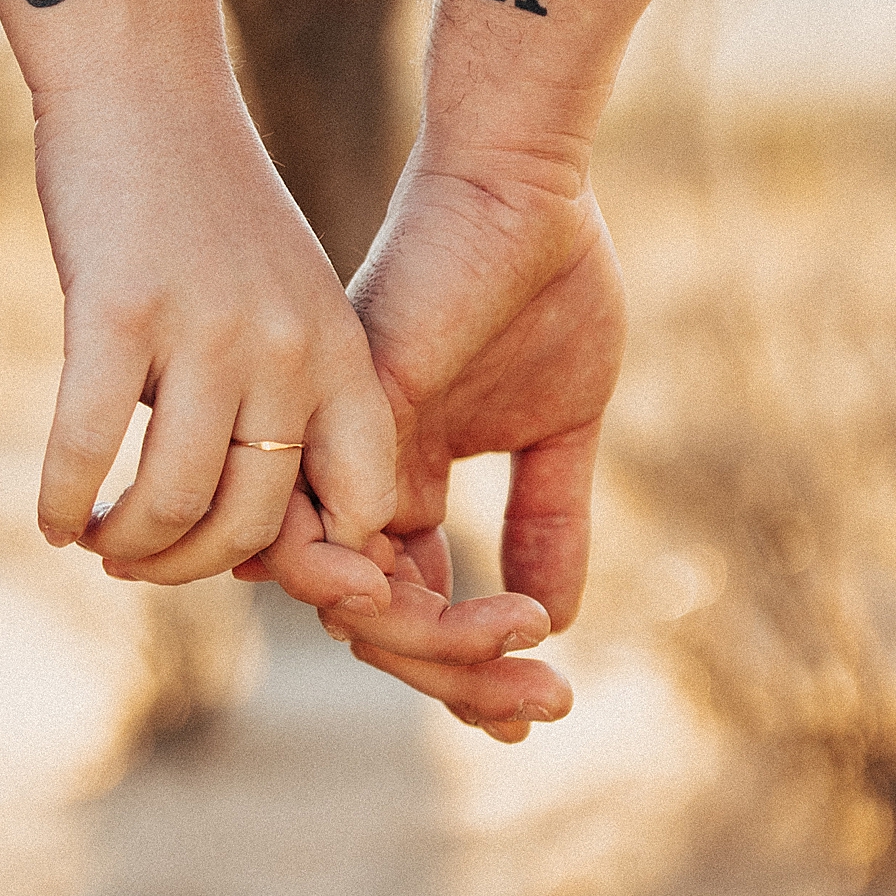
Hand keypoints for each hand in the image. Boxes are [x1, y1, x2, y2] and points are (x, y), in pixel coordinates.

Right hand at [32, 49, 398, 586]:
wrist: (144, 88)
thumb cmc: (206, 204)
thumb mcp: (286, 294)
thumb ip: (289, 392)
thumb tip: (257, 523)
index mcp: (338, 348)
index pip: (365, 499)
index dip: (317, 557)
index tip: (251, 560)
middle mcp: (286, 348)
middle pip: (253, 521)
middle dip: (188, 564)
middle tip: (138, 559)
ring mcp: (204, 331)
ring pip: (175, 503)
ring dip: (127, 546)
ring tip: (96, 540)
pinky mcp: (117, 312)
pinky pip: (90, 449)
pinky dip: (64, 501)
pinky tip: (52, 518)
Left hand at [249, 136, 625, 733]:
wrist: (526, 188)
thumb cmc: (545, 279)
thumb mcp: (564, 427)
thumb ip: (550, 521)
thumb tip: (557, 623)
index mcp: (407, 479)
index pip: (416, 609)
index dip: (472, 672)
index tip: (545, 707)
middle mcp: (362, 474)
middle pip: (383, 626)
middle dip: (465, 681)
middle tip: (545, 702)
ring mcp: (348, 447)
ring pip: (352, 601)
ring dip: (436, 648)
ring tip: (521, 647)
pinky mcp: (347, 414)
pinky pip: (332, 529)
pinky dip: (385, 590)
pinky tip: (456, 605)